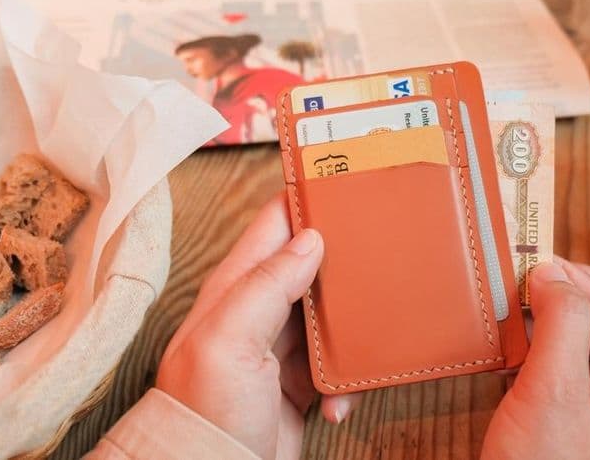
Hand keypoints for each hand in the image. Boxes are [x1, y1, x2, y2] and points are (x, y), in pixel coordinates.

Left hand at [156, 195, 360, 458]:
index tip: (347, 177)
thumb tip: (310, 240)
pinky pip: (337, 364)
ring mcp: (280, 347)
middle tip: (383, 248)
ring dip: (354, 323)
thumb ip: (265, 285)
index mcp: (238, 287)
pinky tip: (341, 400)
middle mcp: (260, 309)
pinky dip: (348, 380)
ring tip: (372, 332)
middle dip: (346, 257)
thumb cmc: (206, 411)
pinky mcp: (299, 383)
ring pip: (332, 313)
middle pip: (312, 264)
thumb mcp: (228, 340)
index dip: (308, 196)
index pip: (276, 223)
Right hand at [482, 259, 589, 459]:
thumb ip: (561, 327)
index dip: (568, 276)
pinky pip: (553, 363)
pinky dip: (529, 346)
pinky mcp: (566, 414)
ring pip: (574, 338)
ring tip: (508, 302)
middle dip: (563, 290)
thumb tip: (553, 272)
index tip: (525, 254)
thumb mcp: (554, 395)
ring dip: (541, 318)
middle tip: (522, 272)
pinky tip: (504, 343)